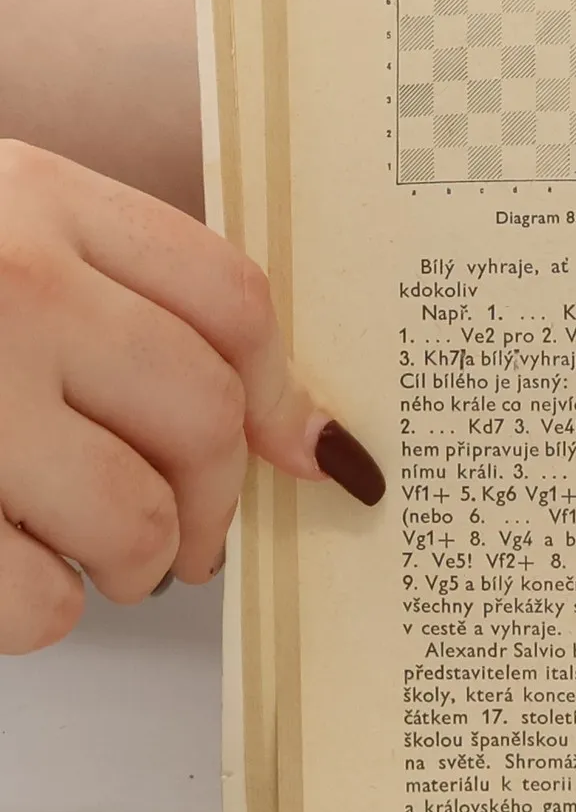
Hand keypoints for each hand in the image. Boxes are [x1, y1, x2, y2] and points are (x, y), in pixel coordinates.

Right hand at [0, 142, 383, 652]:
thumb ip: (117, 295)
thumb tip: (296, 429)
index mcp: (40, 201)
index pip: (228, 300)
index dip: (282, 395)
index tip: (311, 454)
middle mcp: (13, 282)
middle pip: (202, 415)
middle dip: (212, 500)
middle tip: (187, 539)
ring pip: (135, 517)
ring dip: (135, 562)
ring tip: (97, 558)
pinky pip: (37, 600)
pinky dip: (39, 610)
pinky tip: (13, 566)